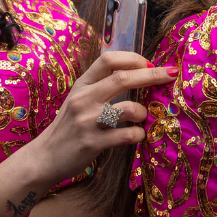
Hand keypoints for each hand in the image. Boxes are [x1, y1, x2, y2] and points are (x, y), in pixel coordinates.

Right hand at [26, 51, 171, 184]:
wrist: (44, 158)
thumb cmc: (68, 127)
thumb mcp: (79, 100)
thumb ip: (101, 87)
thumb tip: (137, 74)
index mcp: (82, 84)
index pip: (108, 59)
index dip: (132, 58)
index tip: (149, 63)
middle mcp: (84, 99)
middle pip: (123, 78)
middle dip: (152, 75)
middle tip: (172, 74)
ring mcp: (87, 121)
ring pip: (128, 108)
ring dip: (143, 112)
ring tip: (143, 117)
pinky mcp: (92, 143)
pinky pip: (126, 135)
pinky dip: (139, 135)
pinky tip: (138, 135)